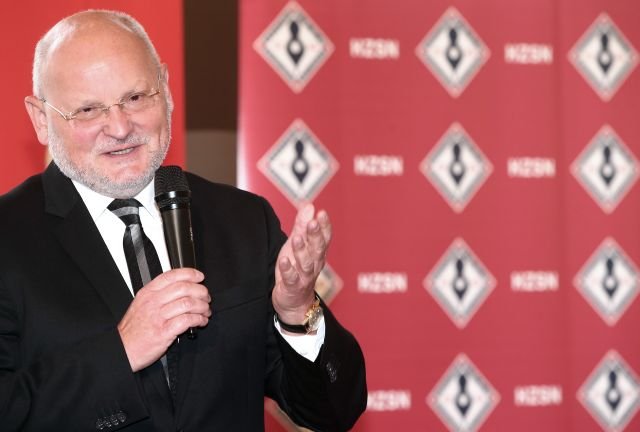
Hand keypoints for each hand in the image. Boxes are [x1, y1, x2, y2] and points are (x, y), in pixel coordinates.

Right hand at [117, 268, 210, 371]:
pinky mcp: (164, 332)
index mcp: (148, 293)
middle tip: (206, 297)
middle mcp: (153, 302)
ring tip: (205, 311)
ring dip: (202, 306)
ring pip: (188, 303)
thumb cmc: (133, 330)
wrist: (122, 350)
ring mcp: (158, 317)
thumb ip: (158, 294)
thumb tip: (181, 287)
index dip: (190, 274)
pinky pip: (187, 320)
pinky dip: (199, 319)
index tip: (200, 277)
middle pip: (184, 288)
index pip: (171, 276)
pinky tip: (201, 322)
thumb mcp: (140, 305)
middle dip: (201, 291)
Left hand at [272, 204, 330, 325]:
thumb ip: (302, 226)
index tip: (322, 213)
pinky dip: (288, 270)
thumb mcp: (297, 245)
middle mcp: (314, 264)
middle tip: (312, 223)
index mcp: (317, 252)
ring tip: (296, 239)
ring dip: (302, 251)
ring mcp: (304, 277)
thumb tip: (309, 205)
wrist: (293, 302)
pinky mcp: (292, 287)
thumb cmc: (296, 269)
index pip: (324, 238)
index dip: (324, 226)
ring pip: (306, 263)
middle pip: (317, 249)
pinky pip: (291, 278)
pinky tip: (283, 261)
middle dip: (315, 235)